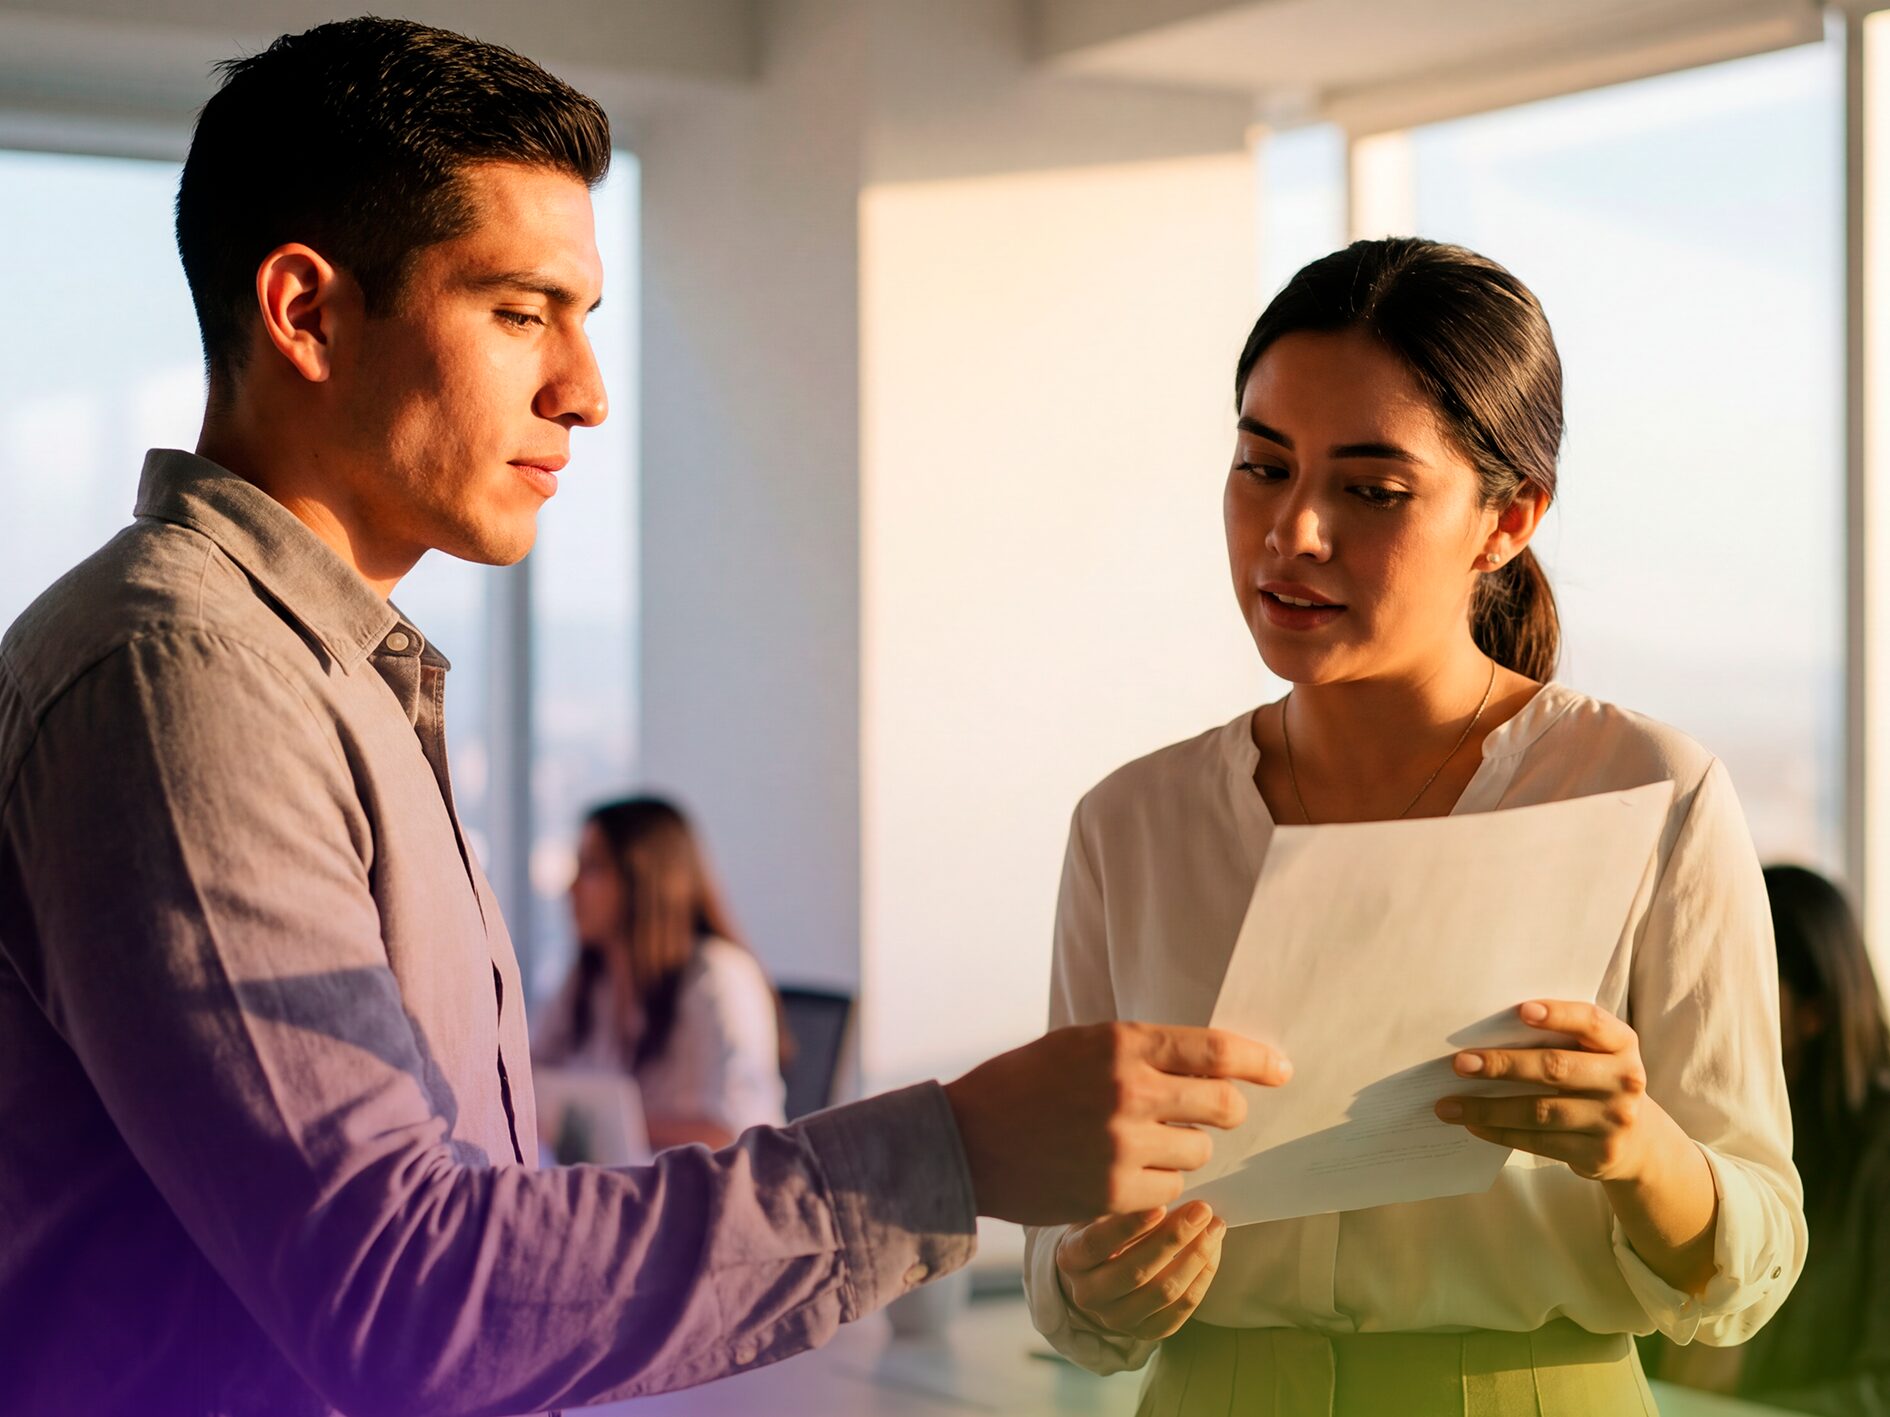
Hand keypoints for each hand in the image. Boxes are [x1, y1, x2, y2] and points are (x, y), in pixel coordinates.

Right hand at [943, 1022, 1291, 1225]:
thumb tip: (1209, 1065)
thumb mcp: (1079, 1046)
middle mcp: (1128, 1091)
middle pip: (1222, 1106)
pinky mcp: (1113, 1192)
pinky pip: (1169, 1191)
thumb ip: (1140, 1052)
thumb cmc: (1024, 1085)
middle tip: (1217, 1115)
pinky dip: (1157, 1184)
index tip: (1281, 1069)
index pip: (1214, 1049)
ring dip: (1182, 1150)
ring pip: (1198, 1153)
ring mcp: (1122, 1145)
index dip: (1258, 1060)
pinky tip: (1124, 1173)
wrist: (966, 1141)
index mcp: (1120, 1042)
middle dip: (1227, 1112)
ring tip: (1144, 1144)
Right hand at [1055, 1202, 1226, 1339]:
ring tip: (1214, 1227)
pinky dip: (1202, 1278)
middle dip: (1175, 1238)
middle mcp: (1088, 1295)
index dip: (1129, 1226)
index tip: (1160, 1204)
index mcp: (1071, 1259)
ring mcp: (1116, 1319)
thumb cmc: (1103, 1231)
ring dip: (1196, 1256)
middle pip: (1136, 1271)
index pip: (1097, 1244)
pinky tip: (1213, 1251)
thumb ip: (1123, 1204)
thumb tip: (1163, 1189)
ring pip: (1163, 1291)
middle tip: (1201, 1210)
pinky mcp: (1145, 1332)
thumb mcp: (1100, 1212)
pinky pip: (1181, 1309)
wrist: (1098, 1274)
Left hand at [1434, 1000, 1668, 1181]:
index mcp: (1622, 1044)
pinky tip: (1473, 1126)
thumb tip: (1486, 1035)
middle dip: (1503, 1064)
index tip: (1521, 1011)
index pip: (1592, 1021)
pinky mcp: (1597, 1153)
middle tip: (1460, 1063)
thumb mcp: (1594, 1055)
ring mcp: (1613, 1120)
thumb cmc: (1596, 1081)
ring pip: (1540, 1111)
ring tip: (1448, 1105)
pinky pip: (1539, 1141)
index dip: (1558, 1014)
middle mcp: (1624, 1080)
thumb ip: (1561, 1039)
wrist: (1638, 1142)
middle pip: (1555, 1068)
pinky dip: (1500, 1132)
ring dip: (1488, 1108)